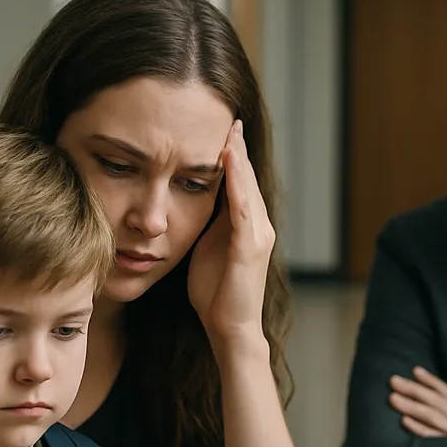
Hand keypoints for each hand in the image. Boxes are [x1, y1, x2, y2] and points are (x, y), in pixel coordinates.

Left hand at [188, 120, 275, 346]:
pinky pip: (242, 207)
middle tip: (229, 118)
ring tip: (230, 131)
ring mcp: (258, 235)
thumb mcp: (207, 250)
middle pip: (247, 179)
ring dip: (238, 158)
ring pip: (247, 188)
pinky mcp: (250, 246)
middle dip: (237, 148)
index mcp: (247, 227)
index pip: (240, 184)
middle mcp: (260, 226)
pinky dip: (236, 182)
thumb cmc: (216, 295)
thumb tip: (187, 204)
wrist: (230, 328)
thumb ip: (206, 226)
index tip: (222, 130)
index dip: (232, 157)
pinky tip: (227, 161)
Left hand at [389, 367, 446, 437]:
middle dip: (414, 389)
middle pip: (437, 401)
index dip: (431, 381)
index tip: (415, 370)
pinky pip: (435, 438)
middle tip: (393, 380)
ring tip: (392, 398)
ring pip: (434, 416)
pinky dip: (420, 428)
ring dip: (412, 405)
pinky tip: (404, 422)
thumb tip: (426, 412)